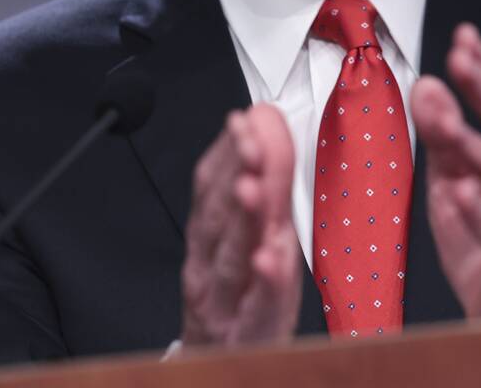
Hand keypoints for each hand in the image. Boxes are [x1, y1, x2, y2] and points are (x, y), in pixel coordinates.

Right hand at [180, 104, 301, 346]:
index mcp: (211, 238)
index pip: (214, 186)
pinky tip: (269, 260)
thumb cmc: (236, 300)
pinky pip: (257, 306)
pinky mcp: (247, 333)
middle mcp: (211, 266)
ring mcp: (225, 301)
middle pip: (222, 213)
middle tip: (252, 137)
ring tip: (254, 186)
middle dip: (237, 170)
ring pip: (233, 254)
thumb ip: (253, 187)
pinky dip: (263, 282)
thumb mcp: (244, 240)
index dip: (229, 150)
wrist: (222, 366)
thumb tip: (260, 124)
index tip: (247, 118)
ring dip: (244, 217)